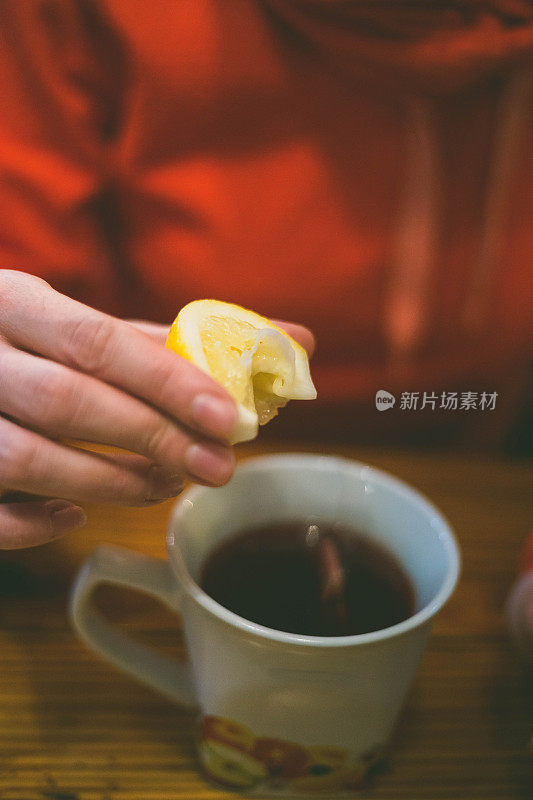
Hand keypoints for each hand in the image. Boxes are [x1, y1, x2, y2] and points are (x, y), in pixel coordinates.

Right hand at [0, 271, 313, 548]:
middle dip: (153, 438)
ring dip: (110, 481)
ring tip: (165, 485)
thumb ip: (173, 342)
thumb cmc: (36, 347)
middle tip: (217, 466)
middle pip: (67, 402)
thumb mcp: (85, 330)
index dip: (168, 382)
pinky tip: (77, 516)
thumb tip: (294, 340)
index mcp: (17, 303)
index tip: (229, 416)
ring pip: (28, 460)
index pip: (99, 342)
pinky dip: (35, 524)